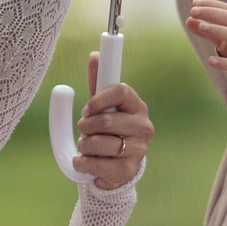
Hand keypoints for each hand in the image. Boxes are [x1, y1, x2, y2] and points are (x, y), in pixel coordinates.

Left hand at [71, 53, 152, 189]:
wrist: (119, 166)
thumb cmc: (110, 129)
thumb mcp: (104, 105)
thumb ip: (98, 81)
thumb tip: (94, 55)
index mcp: (137, 106)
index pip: (120, 91)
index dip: (98, 99)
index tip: (87, 108)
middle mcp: (143, 127)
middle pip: (105, 121)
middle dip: (85, 126)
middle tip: (84, 130)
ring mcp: (138, 150)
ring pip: (97, 143)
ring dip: (83, 146)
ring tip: (88, 147)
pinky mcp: (127, 170)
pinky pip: (93, 164)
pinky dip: (83, 164)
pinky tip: (89, 162)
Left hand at [185, 0, 226, 77]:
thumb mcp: (219, 38)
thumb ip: (205, 30)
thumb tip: (188, 20)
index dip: (212, 5)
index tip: (194, 3)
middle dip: (212, 13)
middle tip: (193, 11)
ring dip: (218, 30)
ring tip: (201, 27)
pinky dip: (224, 63)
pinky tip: (210, 61)